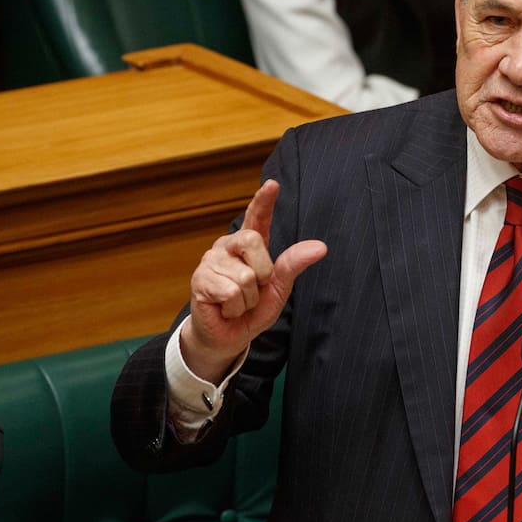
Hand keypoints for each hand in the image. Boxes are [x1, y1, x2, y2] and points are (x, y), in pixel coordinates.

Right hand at [182, 180, 326, 381]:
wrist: (228, 337)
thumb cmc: (252, 310)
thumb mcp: (279, 289)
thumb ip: (293, 265)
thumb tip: (320, 247)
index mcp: (249, 246)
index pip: (257, 218)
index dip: (264, 201)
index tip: (273, 184)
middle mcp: (227, 246)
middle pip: (253, 241)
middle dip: (262, 273)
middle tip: (253, 291)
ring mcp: (211, 261)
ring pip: (244, 276)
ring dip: (248, 299)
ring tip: (237, 303)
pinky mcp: (200, 280)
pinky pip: (231, 292)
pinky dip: (235, 308)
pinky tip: (225, 308)